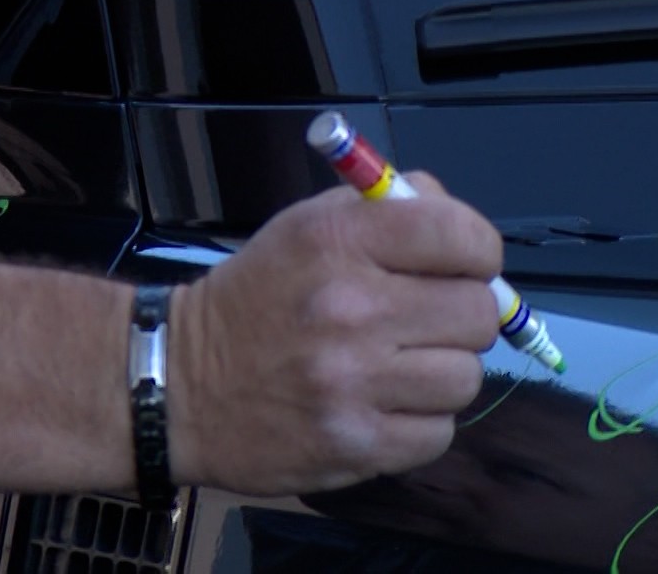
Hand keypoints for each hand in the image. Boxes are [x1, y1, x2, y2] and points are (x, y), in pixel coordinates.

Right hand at [164, 171, 502, 494]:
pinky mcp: (356, 444)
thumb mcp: (303, 228)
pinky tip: (382, 406)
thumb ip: (387, 214)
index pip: (461, 235)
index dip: (477, 251)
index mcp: (337, 239)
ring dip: (441, 372)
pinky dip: (420, 422)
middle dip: (462, 314)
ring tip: (397, 367)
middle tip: (428, 320)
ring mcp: (354, 382)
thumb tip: (466, 232)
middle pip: (477, 311)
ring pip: (466, 376)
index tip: (464, 264)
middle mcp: (349, 307)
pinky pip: (439, 433)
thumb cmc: (254, 300)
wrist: (179, 385)